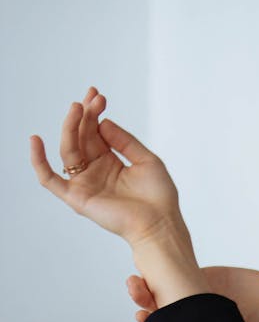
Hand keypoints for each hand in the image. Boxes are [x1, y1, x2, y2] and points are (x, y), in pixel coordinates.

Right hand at [29, 85, 181, 247]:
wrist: (160, 224)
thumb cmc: (159, 197)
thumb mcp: (147, 160)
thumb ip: (125, 141)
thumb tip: (103, 122)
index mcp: (110, 161)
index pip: (94, 131)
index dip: (94, 113)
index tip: (99, 96)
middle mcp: (95, 170)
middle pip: (80, 137)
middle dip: (85, 115)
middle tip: (93, 98)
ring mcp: (84, 183)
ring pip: (68, 150)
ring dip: (70, 127)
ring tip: (79, 108)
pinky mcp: (77, 198)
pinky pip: (50, 180)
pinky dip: (39, 162)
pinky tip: (35, 140)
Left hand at [127, 266, 258, 321]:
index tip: (141, 318)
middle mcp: (190, 314)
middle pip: (158, 307)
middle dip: (143, 300)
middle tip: (134, 291)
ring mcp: (194, 294)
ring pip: (163, 287)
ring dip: (147, 284)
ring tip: (135, 281)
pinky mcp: (203, 277)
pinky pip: (179, 270)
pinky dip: (166, 266)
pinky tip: (153, 259)